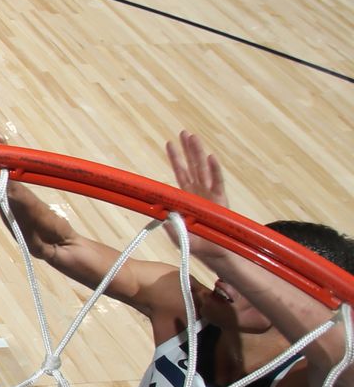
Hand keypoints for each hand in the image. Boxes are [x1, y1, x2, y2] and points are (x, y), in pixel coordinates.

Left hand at [164, 130, 229, 263]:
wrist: (218, 253)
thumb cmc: (199, 244)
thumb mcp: (181, 236)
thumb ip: (172, 228)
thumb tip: (163, 219)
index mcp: (189, 197)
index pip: (181, 173)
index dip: (176, 158)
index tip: (169, 143)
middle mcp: (200, 192)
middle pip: (193, 166)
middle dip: (188, 149)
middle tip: (183, 132)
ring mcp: (212, 194)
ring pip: (204, 169)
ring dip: (199, 152)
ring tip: (194, 136)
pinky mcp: (222, 200)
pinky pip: (218, 182)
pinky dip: (215, 170)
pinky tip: (211, 157)